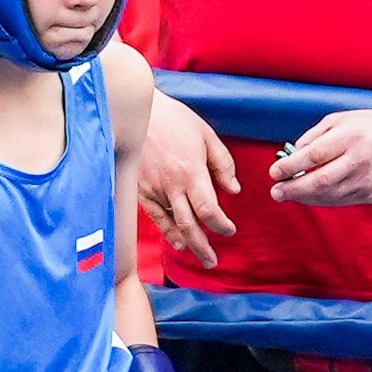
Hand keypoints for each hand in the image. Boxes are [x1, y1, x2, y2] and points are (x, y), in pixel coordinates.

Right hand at [139, 96, 239, 268]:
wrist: (137, 109)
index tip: (230, 230)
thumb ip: (222, 164)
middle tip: (213, 261)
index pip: (208, 210)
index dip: (220, 225)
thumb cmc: (175, 119)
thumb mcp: (206, 135)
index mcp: (191, 172)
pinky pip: (154, 217)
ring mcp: (152, 188)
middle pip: (189, 225)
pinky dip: (166, 232)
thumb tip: (233, 190)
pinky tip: (177, 244)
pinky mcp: (138, 189)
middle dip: (204, 246)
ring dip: (187, 243)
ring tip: (200, 257)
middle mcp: (171, 185)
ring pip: (172, 224)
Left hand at [271, 107, 371, 206]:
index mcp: (351, 137)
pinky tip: (310, 196)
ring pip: (330, 196)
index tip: (274, 172)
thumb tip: (291, 157)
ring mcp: (368, 180)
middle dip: (293, 189)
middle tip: (276, 191)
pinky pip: (342, 201)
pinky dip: (323, 200)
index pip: (314, 156)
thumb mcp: (341, 120)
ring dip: (305, 197)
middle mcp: (360, 160)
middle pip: (320, 181)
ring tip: (288, 194)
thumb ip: (314, 136)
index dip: (290, 166)